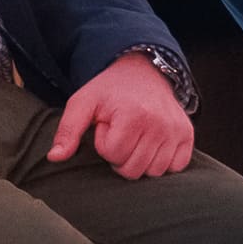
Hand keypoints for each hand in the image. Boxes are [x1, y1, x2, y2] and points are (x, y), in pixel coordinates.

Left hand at [47, 52, 193, 178]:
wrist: (143, 71)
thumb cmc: (110, 90)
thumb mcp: (83, 102)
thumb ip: (68, 130)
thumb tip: (55, 157)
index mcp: (133, 115)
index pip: (113, 155)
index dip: (105, 143)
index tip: (107, 125)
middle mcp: (160, 124)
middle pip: (133, 169)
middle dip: (121, 156)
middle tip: (121, 133)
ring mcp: (176, 131)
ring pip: (153, 173)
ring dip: (140, 160)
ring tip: (135, 138)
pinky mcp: (187, 135)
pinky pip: (175, 167)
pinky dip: (162, 162)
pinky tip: (152, 145)